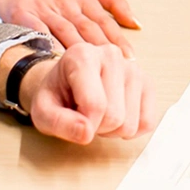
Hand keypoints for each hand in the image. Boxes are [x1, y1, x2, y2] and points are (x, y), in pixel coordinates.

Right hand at [0, 0, 138, 55]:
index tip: (129, 58)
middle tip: (115, 68)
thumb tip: (137, 24)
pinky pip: (36, 30)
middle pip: (88, 29)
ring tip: (90, 68)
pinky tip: (54, 56)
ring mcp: (45, 10)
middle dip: (103, 49)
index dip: (117, 40)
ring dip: (78, 49)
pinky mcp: (23, 15)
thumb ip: (115, 2)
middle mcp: (67, 5)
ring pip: (65, 31)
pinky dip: (45, 42)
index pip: (105, 22)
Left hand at [17, 43, 154, 143]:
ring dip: (113, 130)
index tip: (73, 123)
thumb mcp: (43, 111)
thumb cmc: (56, 95)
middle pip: (115, 117)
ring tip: (99, 114)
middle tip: (85, 116)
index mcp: (83, 55)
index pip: (95, 105)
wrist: (67, 82)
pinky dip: (131, 129)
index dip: (84, 127)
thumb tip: (86, 133)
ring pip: (131, 124)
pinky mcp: (147, 82)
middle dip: (98, 128)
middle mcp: (112, 55)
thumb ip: (59, 123)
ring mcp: (133, 68)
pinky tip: (117, 116)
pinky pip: (147, 122)